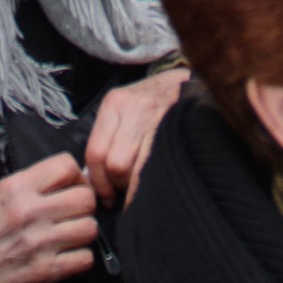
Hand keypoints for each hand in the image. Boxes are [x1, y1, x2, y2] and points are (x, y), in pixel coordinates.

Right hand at [0, 155, 98, 282]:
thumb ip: (31, 186)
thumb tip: (70, 178)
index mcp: (15, 188)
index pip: (67, 165)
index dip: (75, 176)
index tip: (71, 187)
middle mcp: (29, 211)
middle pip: (86, 198)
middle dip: (84, 205)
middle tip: (73, 214)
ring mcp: (39, 242)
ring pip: (90, 227)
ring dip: (83, 232)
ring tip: (68, 236)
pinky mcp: (45, 271)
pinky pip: (85, 258)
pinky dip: (79, 258)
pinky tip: (66, 257)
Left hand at [79, 67, 187, 202]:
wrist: (189, 84)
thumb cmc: (153, 103)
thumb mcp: (126, 107)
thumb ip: (109, 137)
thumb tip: (93, 179)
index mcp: (114, 103)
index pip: (95, 153)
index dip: (99, 182)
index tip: (106, 198)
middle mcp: (134, 107)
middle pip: (116, 165)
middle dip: (118, 185)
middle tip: (125, 191)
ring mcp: (158, 117)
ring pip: (136, 170)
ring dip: (136, 186)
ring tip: (141, 184)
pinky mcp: (177, 128)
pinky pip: (159, 166)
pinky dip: (154, 181)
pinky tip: (156, 183)